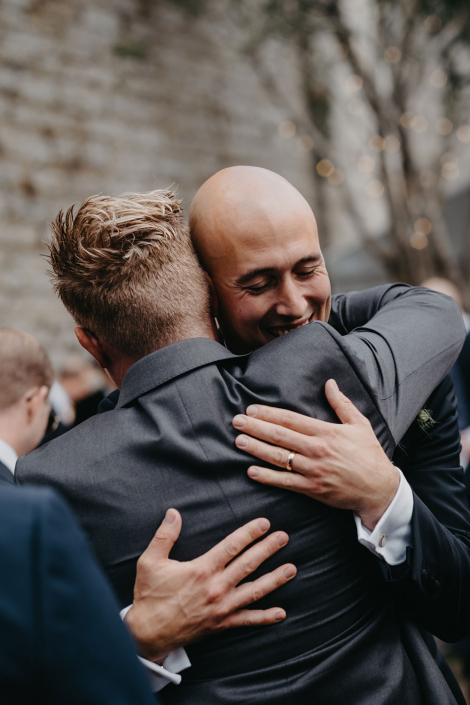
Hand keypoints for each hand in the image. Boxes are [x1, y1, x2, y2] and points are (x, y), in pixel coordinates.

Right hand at [125, 509, 295, 662]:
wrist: (147, 633)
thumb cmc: (149, 596)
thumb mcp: (150, 562)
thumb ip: (164, 536)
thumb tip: (174, 513)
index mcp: (202, 570)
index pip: (231, 546)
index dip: (249, 533)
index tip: (264, 523)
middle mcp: (216, 587)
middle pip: (248, 564)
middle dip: (268, 549)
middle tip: (284, 537)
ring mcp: (221, 608)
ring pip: (254, 590)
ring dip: (274, 579)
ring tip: (291, 568)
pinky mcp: (221, 624)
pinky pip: (247, 620)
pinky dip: (265, 617)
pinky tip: (281, 612)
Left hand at [233, 379, 398, 530]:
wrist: (379, 489)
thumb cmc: (369, 455)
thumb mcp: (360, 424)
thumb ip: (342, 403)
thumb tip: (330, 383)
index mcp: (326, 432)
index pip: (291, 419)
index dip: (269, 414)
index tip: (252, 409)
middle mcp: (316, 450)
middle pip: (280, 436)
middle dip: (256, 427)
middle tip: (236, 421)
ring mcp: (313, 470)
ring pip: (278, 458)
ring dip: (256, 449)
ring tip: (239, 441)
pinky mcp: (312, 489)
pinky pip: (285, 482)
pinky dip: (267, 477)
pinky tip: (252, 471)